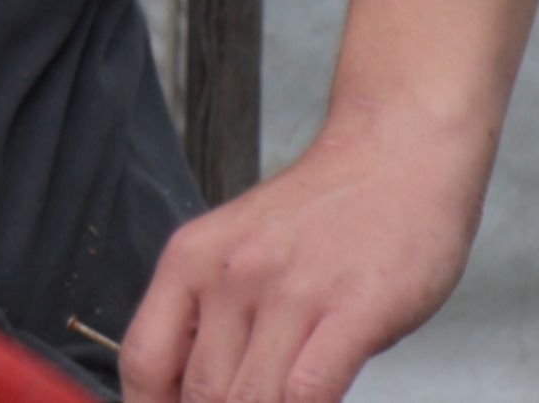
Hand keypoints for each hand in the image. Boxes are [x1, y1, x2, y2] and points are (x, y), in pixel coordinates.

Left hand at [121, 118, 490, 402]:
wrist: (395, 158)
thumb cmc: (322, 217)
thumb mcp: (237, 252)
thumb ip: (211, 315)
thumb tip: (191, 389)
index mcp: (191, 261)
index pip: (143, 359)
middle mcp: (232, 276)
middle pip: (200, 391)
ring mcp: (292, 293)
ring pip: (252, 399)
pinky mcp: (356, 310)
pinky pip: (311, 389)